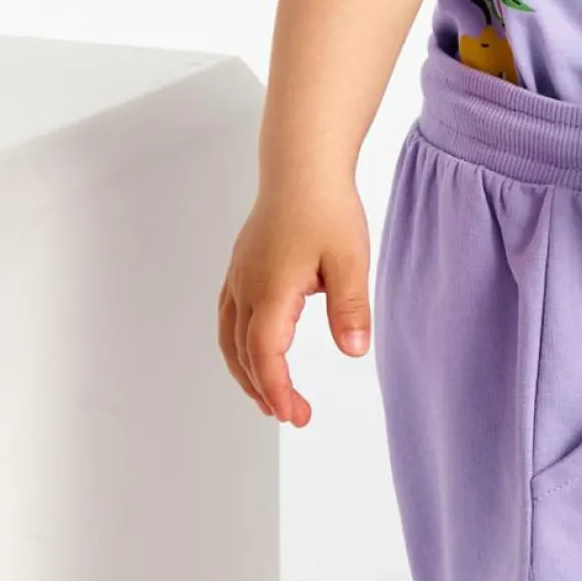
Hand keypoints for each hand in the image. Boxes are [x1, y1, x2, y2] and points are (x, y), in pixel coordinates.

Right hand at [216, 179, 371, 426]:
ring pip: (229, 338)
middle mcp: (246, 286)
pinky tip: (257, 354)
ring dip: (246, 372)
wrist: (302, 165)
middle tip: (294, 415)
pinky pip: (229, 318)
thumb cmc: (327, 206)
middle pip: (243, 353)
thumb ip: (350, 307)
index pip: (265, 353)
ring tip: (269, 398)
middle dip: (265, 390)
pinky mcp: (241, 268)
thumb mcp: (351, 258)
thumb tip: (353, 350)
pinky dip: (239, 347)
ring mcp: (238, 276)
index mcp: (271, 288)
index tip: (293, 415)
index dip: (276, 389)